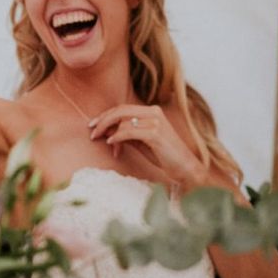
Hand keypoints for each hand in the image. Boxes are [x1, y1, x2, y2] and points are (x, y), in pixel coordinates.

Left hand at [88, 105, 206, 189]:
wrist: (186, 169)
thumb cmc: (163, 155)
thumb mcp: (141, 141)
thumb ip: (125, 133)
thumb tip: (104, 130)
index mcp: (152, 111)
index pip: (123, 108)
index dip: (106, 115)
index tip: (93, 124)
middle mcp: (154, 112)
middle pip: (120, 111)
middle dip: (103, 120)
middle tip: (92, 131)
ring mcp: (155, 121)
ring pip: (123, 121)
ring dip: (109, 132)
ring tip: (104, 142)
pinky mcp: (155, 133)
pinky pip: (128, 131)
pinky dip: (117, 137)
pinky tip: (111, 143)